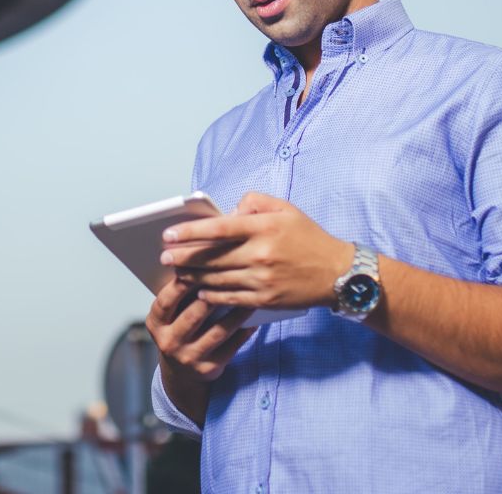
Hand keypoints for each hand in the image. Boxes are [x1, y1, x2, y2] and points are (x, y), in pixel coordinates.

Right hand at [144, 277, 256, 381]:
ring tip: (251, 297)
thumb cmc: (179, 329)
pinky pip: (231, 347)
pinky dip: (244, 332)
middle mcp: (169, 342)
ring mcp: (188, 357)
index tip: (197, 266)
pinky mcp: (208, 369)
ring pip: (217, 332)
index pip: (166, 301)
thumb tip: (197, 261)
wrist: (180, 371)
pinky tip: (255, 319)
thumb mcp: (170, 314)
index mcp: (156, 324)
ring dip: (237, 313)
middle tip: (233, 276)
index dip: (181, 284)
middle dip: (213, 294)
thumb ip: (179, 293)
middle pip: (194, 315)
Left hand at [161, 192, 353, 309]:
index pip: (219, 228)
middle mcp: (261, 253)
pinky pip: (230, 298)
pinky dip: (211, 295)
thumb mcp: (285, 209)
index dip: (190, 232)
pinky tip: (199, 290)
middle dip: (183, 257)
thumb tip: (229, 212)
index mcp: (264, 227)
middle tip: (165, 256)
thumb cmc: (308, 237)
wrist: (337, 273)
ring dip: (193, 277)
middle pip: (212, 257)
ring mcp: (263, 279)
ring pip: (217, 279)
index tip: (169, 234)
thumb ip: (255, 202)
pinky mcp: (265, 299)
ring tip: (177, 273)